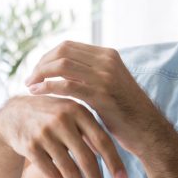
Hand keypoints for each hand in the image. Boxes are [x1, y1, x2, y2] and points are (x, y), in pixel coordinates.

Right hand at [0, 94, 125, 177]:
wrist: (14, 114)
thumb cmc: (52, 117)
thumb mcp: (72, 115)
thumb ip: (91, 132)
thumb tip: (109, 156)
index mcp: (79, 111)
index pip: (102, 141)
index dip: (114, 163)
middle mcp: (62, 120)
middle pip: (85, 157)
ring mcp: (44, 132)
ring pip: (67, 166)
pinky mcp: (29, 144)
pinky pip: (47, 169)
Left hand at [24, 41, 169, 155]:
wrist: (148, 131)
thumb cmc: (126, 113)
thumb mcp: (111, 85)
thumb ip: (92, 74)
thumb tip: (65, 68)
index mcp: (108, 55)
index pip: (68, 46)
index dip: (47, 57)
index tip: (37, 72)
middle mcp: (107, 61)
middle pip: (62, 52)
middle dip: (41, 64)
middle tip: (30, 79)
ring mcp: (105, 77)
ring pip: (62, 65)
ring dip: (40, 75)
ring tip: (30, 87)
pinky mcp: (102, 95)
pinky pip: (67, 85)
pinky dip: (48, 87)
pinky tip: (37, 94)